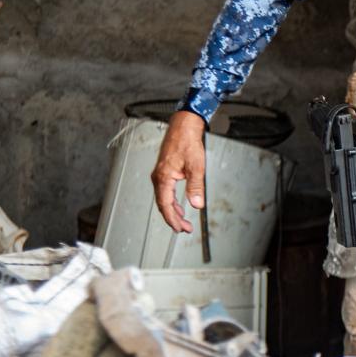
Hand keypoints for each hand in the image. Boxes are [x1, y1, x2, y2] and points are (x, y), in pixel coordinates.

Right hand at [151, 110, 206, 232]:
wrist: (183, 127)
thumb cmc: (187, 143)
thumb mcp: (196, 167)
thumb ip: (196, 187)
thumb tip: (197, 204)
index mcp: (163, 177)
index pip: (165, 205)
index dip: (172, 219)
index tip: (180, 228)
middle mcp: (158, 177)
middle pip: (163, 204)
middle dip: (173, 218)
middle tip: (185, 229)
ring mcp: (160, 175)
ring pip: (164, 199)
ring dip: (173, 211)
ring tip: (184, 222)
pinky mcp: (164, 172)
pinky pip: (166, 192)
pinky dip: (172, 202)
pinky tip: (180, 206)